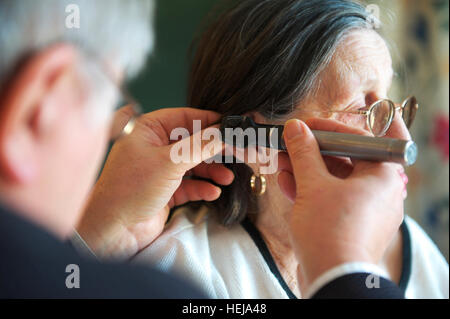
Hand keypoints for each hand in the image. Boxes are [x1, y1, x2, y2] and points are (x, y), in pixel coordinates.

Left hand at [77, 106, 233, 258]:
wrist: (115, 230)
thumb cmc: (129, 190)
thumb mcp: (170, 162)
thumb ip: (199, 146)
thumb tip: (221, 133)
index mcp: (147, 130)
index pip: (184, 118)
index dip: (208, 121)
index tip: (229, 127)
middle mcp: (153, 147)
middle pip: (191, 142)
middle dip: (212, 150)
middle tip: (233, 153)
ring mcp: (159, 169)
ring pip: (192, 164)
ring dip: (211, 171)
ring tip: (226, 177)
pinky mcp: (165, 190)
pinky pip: (189, 184)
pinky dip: (202, 187)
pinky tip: (212, 192)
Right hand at [277, 118, 404, 293]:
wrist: (332, 280)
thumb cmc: (331, 232)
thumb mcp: (313, 185)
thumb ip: (304, 152)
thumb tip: (295, 129)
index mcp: (383, 175)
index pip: (361, 139)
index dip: (331, 128)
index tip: (308, 124)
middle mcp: (379, 192)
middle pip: (345, 159)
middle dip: (312, 150)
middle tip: (289, 142)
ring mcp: (364, 210)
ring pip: (334, 180)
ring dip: (305, 169)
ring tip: (280, 160)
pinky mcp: (349, 225)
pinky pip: (330, 199)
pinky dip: (309, 190)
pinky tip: (285, 181)